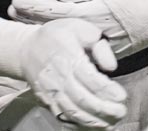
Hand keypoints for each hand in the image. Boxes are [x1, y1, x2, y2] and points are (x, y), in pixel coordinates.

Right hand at [0, 16, 125, 127]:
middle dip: (104, 109)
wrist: (25, 50)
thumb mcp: (79, 27)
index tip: (122, 96)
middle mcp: (58, 77)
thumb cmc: (57, 37)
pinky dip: (78, 125)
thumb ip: (99, 44)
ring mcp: (51, 92)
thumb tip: (112, 67)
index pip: (90, 79)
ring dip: (93, 121)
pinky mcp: (47, 102)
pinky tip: (93, 126)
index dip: (107, 90)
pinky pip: (63, 117)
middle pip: (82, 99)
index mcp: (68, 56)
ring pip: (73, 112)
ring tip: (111, 123)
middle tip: (121, 112)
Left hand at [10, 0, 147, 57]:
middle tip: (9, 11)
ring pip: (63, 39)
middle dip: (30, 19)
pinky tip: (44, 37)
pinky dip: (59, 42)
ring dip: (41, 30)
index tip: (15, 1)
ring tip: (19, 21)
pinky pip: (77, 48)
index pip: (56, 10)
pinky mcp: (101, 54)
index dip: (34, 6)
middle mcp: (91, 31)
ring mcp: (95, 45)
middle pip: (54, 27)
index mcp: (93, 12)